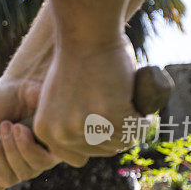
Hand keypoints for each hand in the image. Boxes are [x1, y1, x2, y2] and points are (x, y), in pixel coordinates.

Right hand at [0, 74, 56, 189]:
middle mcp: (21, 163)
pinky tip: (20, 128)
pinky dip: (25, 146)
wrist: (23, 79)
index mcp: (1, 160)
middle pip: (7, 181)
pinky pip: (40, 163)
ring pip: (24, 174)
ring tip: (8, 125)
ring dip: (10, 148)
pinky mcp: (56, 149)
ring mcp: (39, 158)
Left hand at [33, 34, 137, 165]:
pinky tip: (141, 106)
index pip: (78, 157)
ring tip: (130, 105)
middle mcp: (61, 134)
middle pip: (102, 151)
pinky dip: (145, 119)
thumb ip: (68, 123)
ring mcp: (85, 127)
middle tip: (122, 111)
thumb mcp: (61, 100)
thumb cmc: (76, 60)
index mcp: (46, 131)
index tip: (103, 124)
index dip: (95, 142)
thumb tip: (90, 143)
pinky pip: (137, 128)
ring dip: (131, 127)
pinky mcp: (111, 116)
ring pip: (121, 142)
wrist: (86, 33)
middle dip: (116, 134)